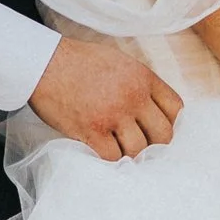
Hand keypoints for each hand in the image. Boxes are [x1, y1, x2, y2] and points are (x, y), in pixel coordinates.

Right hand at [30, 36, 182, 160]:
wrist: (43, 63)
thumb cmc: (78, 62)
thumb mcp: (118, 60)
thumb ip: (139, 82)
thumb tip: (152, 107)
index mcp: (142, 77)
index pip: (176, 108)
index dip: (171, 124)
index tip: (160, 131)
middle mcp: (133, 96)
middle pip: (163, 135)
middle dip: (156, 145)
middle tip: (143, 147)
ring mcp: (113, 114)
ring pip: (139, 149)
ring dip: (131, 154)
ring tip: (120, 149)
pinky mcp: (91, 130)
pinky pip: (113, 156)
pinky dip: (111, 159)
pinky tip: (103, 151)